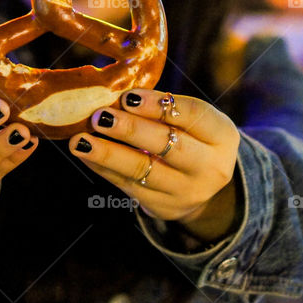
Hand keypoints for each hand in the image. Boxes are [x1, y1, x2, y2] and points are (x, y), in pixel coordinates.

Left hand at [69, 89, 240, 241]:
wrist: (204, 187)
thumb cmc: (192, 138)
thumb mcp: (193, 122)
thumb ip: (164, 108)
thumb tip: (116, 96)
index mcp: (222, 136)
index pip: (193, 115)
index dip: (157, 105)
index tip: (126, 96)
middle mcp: (211, 167)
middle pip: (169, 146)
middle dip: (131, 130)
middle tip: (100, 117)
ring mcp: (187, 191)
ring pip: (143, 171)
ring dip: (108, 154)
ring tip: (81, 140)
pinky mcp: (164, 207)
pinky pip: (128, 186)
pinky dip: (103, 168)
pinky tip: (86, 154)